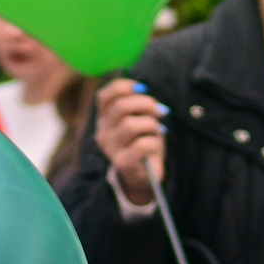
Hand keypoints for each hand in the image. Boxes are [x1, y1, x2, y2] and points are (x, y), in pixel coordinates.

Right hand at [95, 77, 166, 206]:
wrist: (144, 177)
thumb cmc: (143, 143)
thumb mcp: (141, 120)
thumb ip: (139, 105)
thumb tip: (144, 90)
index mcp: (104, 119)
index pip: (104, 96)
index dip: (124, 86)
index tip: (142, 88)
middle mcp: (103, 132)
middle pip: (120, 107)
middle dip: (145, 103)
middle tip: (160, 110)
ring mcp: (110, 148)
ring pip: (130, 124)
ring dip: (151, 124)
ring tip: (158, 130)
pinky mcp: (122, 163)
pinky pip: (141, 144)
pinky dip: (154, 142)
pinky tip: (156, 146)